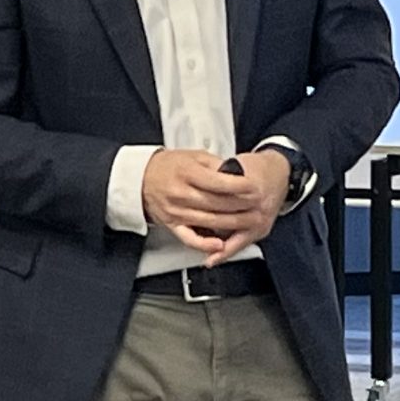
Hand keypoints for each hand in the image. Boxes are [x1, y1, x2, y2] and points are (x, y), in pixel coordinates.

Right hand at [141, 148, 288, 263]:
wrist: (141, 178)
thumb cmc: (168, 166)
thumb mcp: (193, 156)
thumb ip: (215, 164)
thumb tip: (236, 173)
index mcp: (187, 173)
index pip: (219, 182)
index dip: (240, 186)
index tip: (254, 187)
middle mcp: (181, 194)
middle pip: (217, 203)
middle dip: (241, 205)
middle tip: (257, 204)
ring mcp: (176, 211)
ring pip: (209, 221)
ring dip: (232, 224)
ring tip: (249, 221)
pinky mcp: (172, 225)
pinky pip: (190, 238)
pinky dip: (205, 244)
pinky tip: (219, 244)